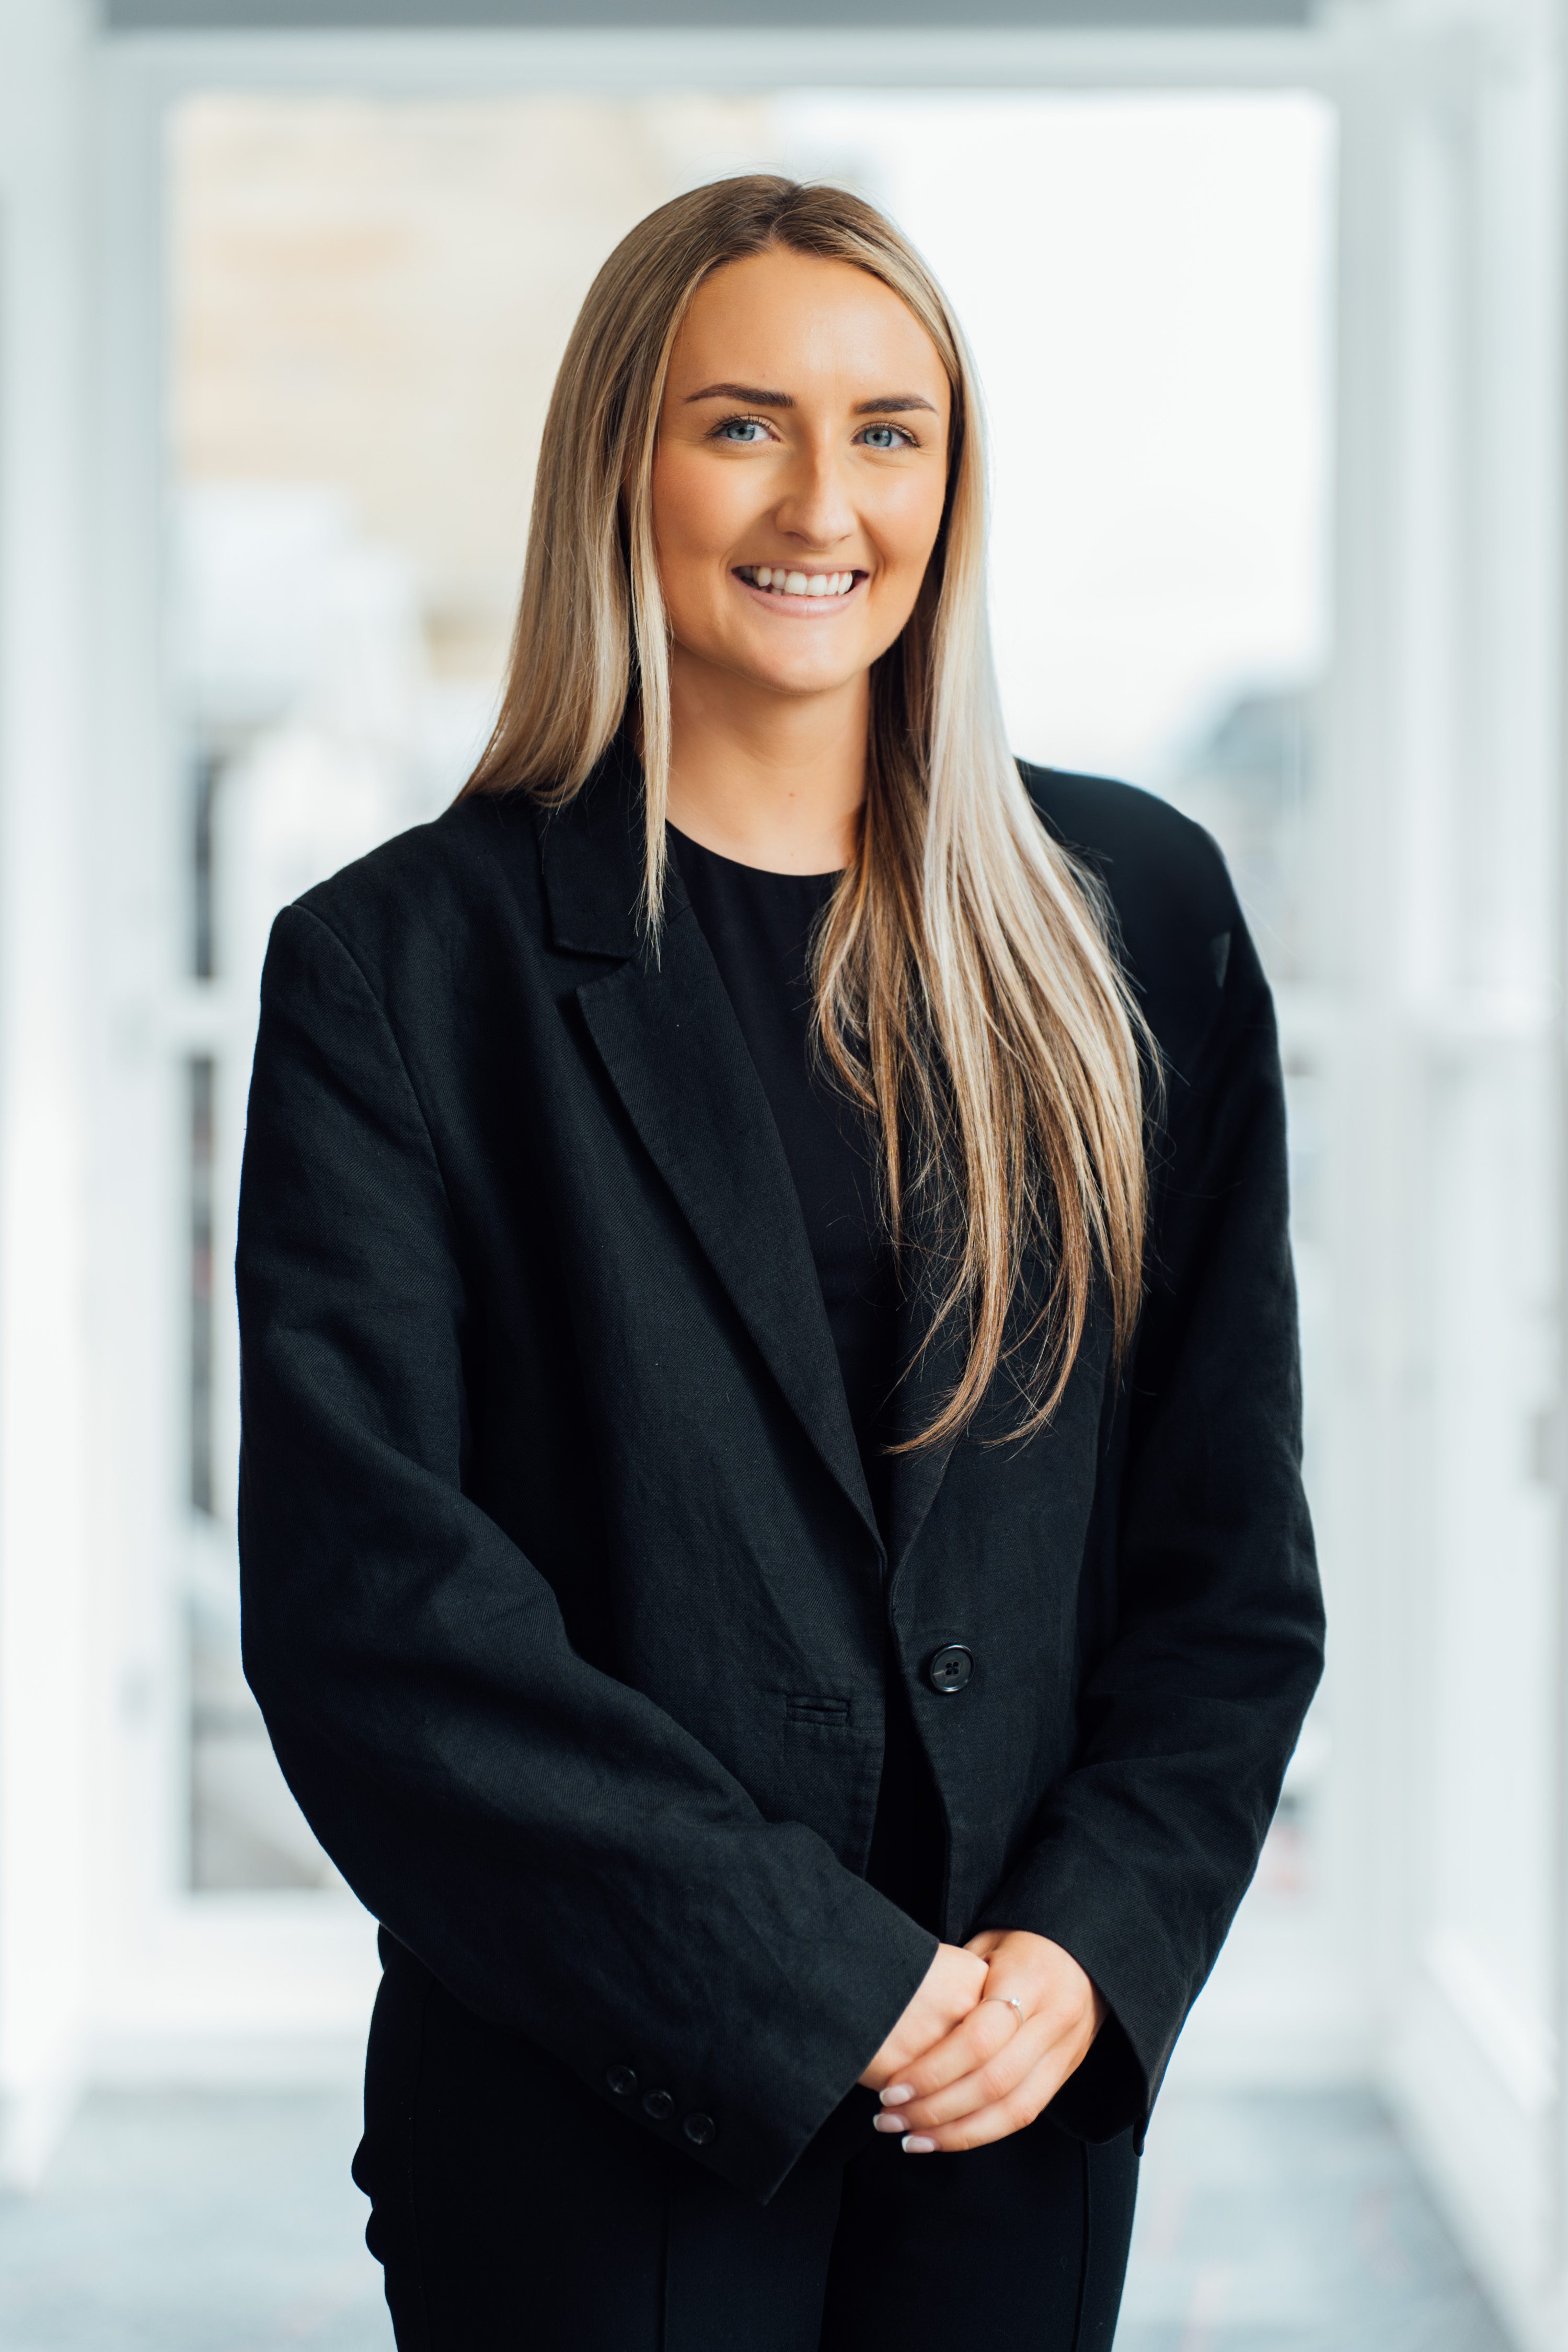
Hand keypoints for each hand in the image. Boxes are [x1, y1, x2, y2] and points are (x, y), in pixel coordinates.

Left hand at [871, 1928, 1104, 2151]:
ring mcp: (1064, 2051)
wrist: (1086, 1954)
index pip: (980, 2038)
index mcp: (1030, 1979)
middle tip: (890, 2118)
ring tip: (911, 2139)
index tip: (893, 2087)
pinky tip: (945, 2138)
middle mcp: (1053, 2019)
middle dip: (937, 2108)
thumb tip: (905, 2016)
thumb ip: (956, 1980)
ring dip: (957, 2132)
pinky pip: (1025, 2114)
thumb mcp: (987, 1944)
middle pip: (993, 2081)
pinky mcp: (1065, 2074)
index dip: (934, 2070)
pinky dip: (982, 2132)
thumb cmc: (1023, 1945)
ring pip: (1012, 2109)